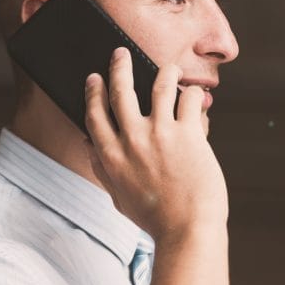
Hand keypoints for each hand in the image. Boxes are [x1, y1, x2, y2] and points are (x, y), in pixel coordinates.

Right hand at [83, 48, 227, 239]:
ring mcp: (160, 134)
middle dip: (119, 66)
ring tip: (169, 69)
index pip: (95, 114)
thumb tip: (89, 146)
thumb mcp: (119, 197)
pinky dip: (193, 95)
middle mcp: (132, 140)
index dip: (93, 92)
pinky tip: (195, 97)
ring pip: (159, 85)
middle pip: (120, 91)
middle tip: (121, 53)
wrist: (187, 230)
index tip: (94, 78)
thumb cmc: (155, 219)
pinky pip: (190, 99)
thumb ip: (103, 169)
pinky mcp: (188, 133)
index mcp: (111, 157)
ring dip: (164, 72)